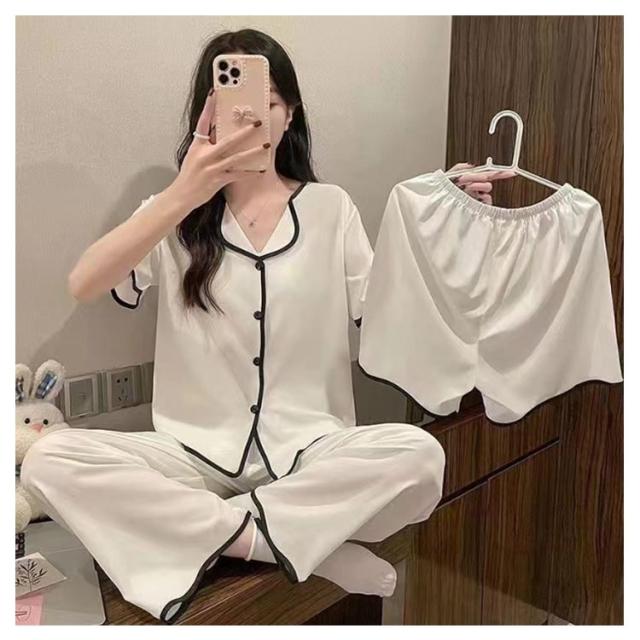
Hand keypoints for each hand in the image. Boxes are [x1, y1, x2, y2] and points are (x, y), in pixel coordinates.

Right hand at [169, 88, 268, 209]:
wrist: (183, 194)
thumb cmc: (190, 173)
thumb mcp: (195, 153)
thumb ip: (206, 141)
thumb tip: (218, 130)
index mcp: (198, 145)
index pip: (203, 122)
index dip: (209, 108)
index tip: (215, 94)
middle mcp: (205, 155)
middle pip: (227, 140)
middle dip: (244, 132)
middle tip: (257, 123)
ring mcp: (212, 168)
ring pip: (236, 158)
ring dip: (253, 152)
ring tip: (266, 146)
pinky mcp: (218, 180)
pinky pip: (237, 175)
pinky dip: (249, 173)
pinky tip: (261, 170)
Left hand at [447, 162, 516, 204]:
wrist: (435, 205)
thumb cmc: (440, 193)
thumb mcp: (447, 177)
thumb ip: (459, 168)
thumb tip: (470, 166)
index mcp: (470, 182)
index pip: (488, 176)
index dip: (500, 173)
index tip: (511, 172)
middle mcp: (475, 191)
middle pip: (488, 180)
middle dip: (479, 176)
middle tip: (466, 178)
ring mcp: (476, 199)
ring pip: (487, 189)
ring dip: (478, 185)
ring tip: (466, 187)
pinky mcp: (476, 209)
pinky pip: (486, 201)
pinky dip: (482, 197)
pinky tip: (472, 196)